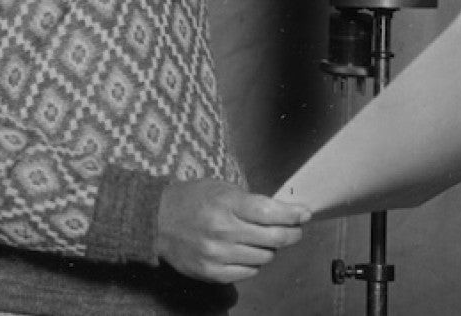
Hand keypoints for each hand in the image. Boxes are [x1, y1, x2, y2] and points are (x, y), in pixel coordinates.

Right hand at [155, 178, 311, 282]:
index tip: (305, 214)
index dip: (293, 215)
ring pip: (264, 258)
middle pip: (274, 239)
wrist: (156, 221)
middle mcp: (223, 231)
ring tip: (264, 239)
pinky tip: (248, 252)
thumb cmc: (192, 200)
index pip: (271, 213)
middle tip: (295, 229)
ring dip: (271, 249)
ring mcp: (217, 254)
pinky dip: (254, 262)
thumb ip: (252, 201)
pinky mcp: (211, 272)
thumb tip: (285, 212)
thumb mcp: (222, 188)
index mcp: (227, 205)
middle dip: (291, 233)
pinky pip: (248, 272)